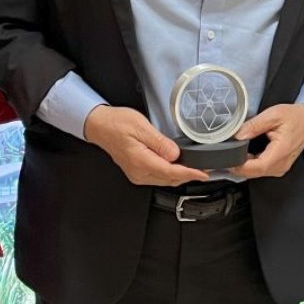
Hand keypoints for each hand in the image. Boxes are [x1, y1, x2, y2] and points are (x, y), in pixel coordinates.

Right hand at [84, 105, 209, 185]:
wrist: (99, 126)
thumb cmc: (116, 123)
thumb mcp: (141, 127)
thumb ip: (159, 142)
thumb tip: (175, 154)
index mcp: (141, 162)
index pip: (171, 172)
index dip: (190, 173)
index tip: (203, 173)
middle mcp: (139, 172)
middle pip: (169, 179)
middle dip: (188, 176)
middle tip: (204, 170)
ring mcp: (137, 174)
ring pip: (164, 180)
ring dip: (180, 176)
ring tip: (194, 169)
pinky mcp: (136, 172)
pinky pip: (157, 177)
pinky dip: (170, 174)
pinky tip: (177, 168)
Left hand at [230, 104, 303, 178]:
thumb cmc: (294, 117)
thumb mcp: (272, 115)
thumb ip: (253, 125)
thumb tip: (237, 135)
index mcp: (281, 152)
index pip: (257, 167)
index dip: (240, 166)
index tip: (229, 158)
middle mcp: (281, 165)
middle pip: (254, 173)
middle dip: (239, 165)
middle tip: (228, 153)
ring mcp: (280, 168)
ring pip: (256, 173)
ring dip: (244, 165)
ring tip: (237, 151)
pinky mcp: (279, 167)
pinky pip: (261, 170)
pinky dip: (251, 164)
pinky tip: (247, 154)